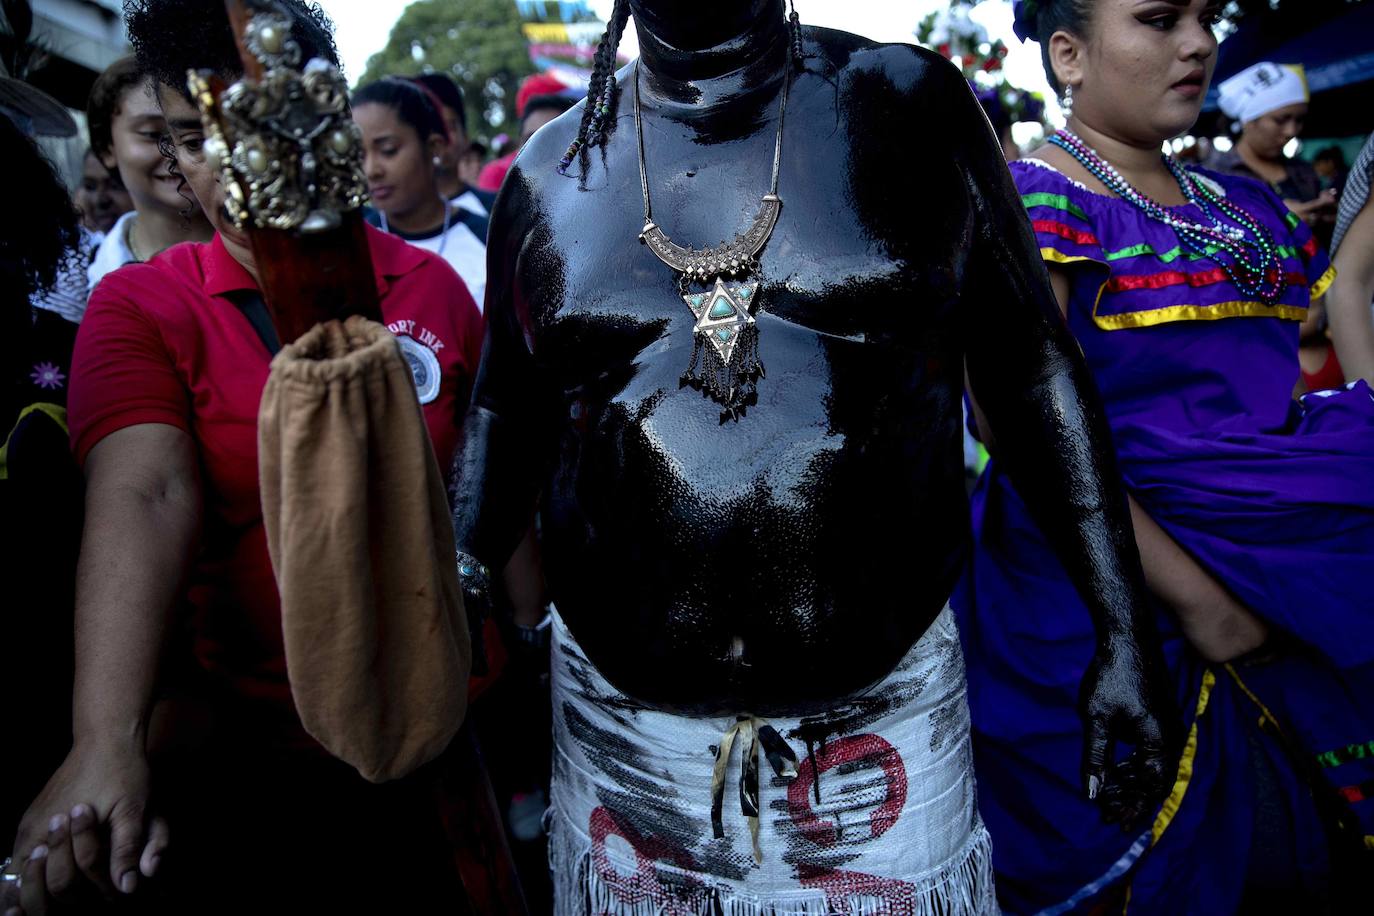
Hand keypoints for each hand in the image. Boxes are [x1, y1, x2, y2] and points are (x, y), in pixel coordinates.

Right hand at [3, 742, 166, 914]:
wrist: (106, 737)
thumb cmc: (123, 771)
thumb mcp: (133, 809)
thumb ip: (128, 847)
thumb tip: (129, 886)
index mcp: (50, 831)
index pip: (44, 885)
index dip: (60, 900)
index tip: (76, 902)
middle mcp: (30, 831)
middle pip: (25, 883)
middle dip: (46, 896)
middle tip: (65, 901)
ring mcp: (28, 824)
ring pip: (18, 871)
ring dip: (36, 886)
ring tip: (56, 899)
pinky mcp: (32, 818)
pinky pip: (22, 855)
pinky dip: (32, 871)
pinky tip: (49, 879)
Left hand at [1079, 637, 1177, 827]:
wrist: (1128, 636)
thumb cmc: (1111, 674)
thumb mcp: (1096, 719)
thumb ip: (1096, 758)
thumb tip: (1093, 794)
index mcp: (1160, 741)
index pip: (1151, 788)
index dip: (1133, 807)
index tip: (1112, 821)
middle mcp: (1172, 737)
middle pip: (1156, 781)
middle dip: (1133, 799)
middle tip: (1109, 813)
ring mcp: (1169, 725)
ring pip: (1154, 766)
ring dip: (1132, 781)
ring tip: (1109, 792)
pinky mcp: (1161, 716)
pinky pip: (1153, 751)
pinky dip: (1135, 763)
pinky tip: (1115, 766)